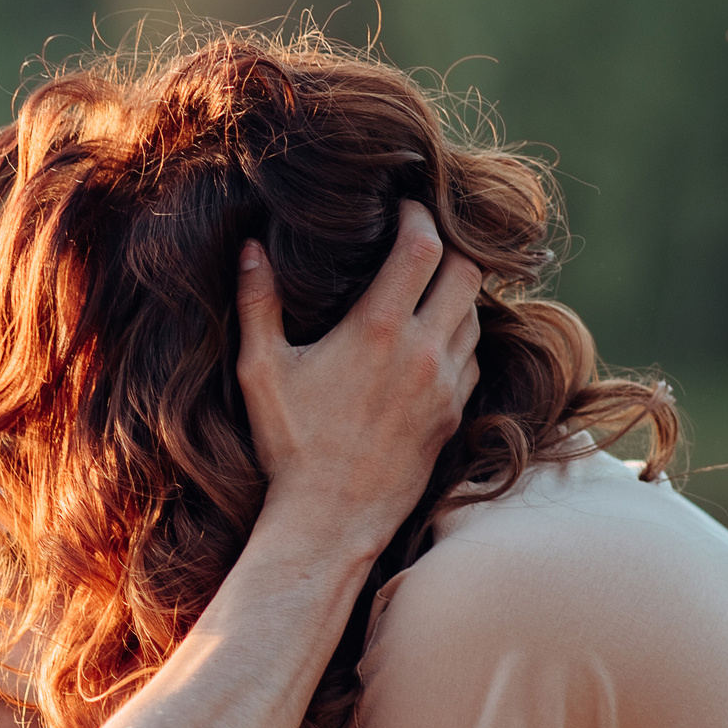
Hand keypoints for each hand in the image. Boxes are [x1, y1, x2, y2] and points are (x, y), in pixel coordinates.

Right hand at [237, 200, 481, 560]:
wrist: (329, 520)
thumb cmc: (289, 445)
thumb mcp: (262, 370)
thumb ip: (257, 302)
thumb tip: (252, 247)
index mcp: (376, 329)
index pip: (423, 247)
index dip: (418, 216)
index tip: (402, 207)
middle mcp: (422, 352)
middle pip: (467, 272)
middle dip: (449, 248)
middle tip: (420, 243)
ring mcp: (445, 386)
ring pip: (475, 314)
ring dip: (455, 293)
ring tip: (423, 288)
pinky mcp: (454, 416)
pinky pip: (473, 359)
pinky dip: (458, 338)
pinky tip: (428, 341)